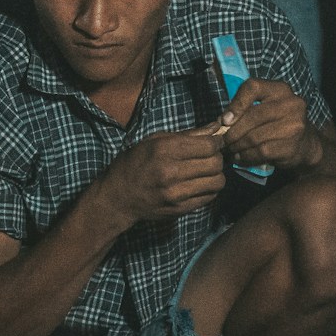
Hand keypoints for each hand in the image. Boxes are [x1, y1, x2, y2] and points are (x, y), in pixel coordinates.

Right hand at [98, 126, 226, 222]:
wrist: (118, 197)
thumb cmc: (135, 163)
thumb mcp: (155, 140)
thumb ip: (188, 135)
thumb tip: (216, 127)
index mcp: (164, 150)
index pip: (208, 145)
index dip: (216, 142)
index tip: (213, 143)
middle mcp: (171, 172)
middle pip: (215, 163)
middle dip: (217, 158)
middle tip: (210, 157)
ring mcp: (176, 193)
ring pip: (217, 182)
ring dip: (216, 175)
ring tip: (206, 172)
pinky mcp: (180, 209)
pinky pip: (209, 197)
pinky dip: (209, 189)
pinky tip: (199, 184)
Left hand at [219, 77, 319, 171]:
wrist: (306, 144)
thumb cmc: (277, 124)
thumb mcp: (265, 109)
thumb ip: (244, 110)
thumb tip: (220, 123)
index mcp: (280, 89)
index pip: (253, 87)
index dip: (236, 103)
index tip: (224, 121)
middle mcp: (290, 103)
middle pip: (252, 116)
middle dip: (232, 131)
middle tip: (222, 141)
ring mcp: (293, 125)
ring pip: (254, 137)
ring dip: (237, 146)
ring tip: (229, 150)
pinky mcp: (292, 145)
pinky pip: (261, 152)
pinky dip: (246, 156)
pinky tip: (240, 158)